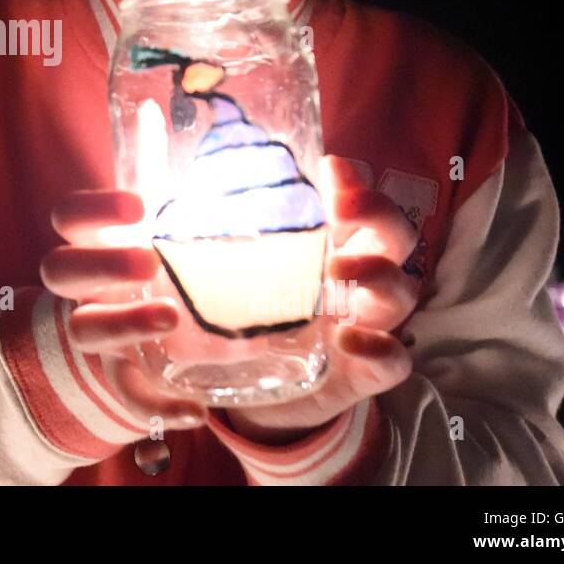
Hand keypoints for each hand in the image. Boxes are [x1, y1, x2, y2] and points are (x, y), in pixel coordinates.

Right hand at [43, 189, 207, 431]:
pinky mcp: (126, 374)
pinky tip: (195, 412)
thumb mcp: (184, 231)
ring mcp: (102, 332)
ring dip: (123, 322)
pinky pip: (129, 394)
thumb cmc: (179, 261)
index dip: (92, 209)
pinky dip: (158, 406)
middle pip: (59, 270)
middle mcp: (88, 286)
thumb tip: (241, 155)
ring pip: (82, 329)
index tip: (140, 207)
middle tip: (149, 261)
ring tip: (170, 318)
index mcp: (97, 243)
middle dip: (100, 264)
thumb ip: (200, 202)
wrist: (176, 325)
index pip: (69, 218)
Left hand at [221, 155, 421, 443]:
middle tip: (342, 210)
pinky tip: (348, 341)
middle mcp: (359, 281)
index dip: (354, 184)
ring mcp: (369, 326)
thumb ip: (211, 235)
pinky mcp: (365, 373)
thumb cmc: (248, 318)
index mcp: (331, 248)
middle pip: (394, 236)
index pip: (359, 205)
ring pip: (401, 290)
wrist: (255, 395)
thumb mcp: (229, 275)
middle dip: (377, 213)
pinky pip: (394, 360)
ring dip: (377, 274)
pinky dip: (379, 348)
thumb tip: (161, 189)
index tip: (329, 169)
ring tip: (337, 271)